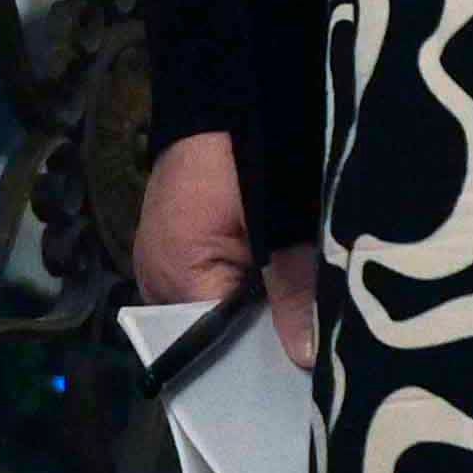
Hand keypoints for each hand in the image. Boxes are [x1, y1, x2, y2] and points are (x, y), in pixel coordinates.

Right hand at [136, 128, 321, 369]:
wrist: (219, 88)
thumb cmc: (243, 152)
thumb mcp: (276, 221)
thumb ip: (290, 286)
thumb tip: (305, 356)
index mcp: (173, 279)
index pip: (212, 350)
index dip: (257, 366)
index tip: (297, 384)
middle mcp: (160, 280)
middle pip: (213, 335)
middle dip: (260, 343)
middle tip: (312, 363)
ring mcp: (168, 262)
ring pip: (219, 310)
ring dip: (258, 315)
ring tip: (306, 335)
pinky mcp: (184, 244)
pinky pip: (217, 283)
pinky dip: (248, 289)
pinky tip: (287, 296)